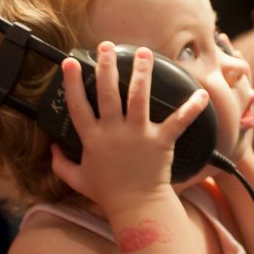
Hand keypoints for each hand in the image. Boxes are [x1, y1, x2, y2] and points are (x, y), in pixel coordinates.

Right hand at [50, 42, 209, 214]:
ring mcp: (138, 135)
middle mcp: (114, 132)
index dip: (72, 83)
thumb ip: (60, 164)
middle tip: (107, 47)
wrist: (137, 207)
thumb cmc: (108, 193)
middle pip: (107, 94)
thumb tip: (51, 148)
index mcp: (93, 139)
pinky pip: (178, 122)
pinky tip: (201, 93)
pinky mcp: (161, 142)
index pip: (78, 106)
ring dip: (141, 73)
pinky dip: (191, 108)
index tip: (70, 62)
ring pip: (139, 98)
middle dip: (106, 67)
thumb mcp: (77, 179)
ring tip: (144, 53)